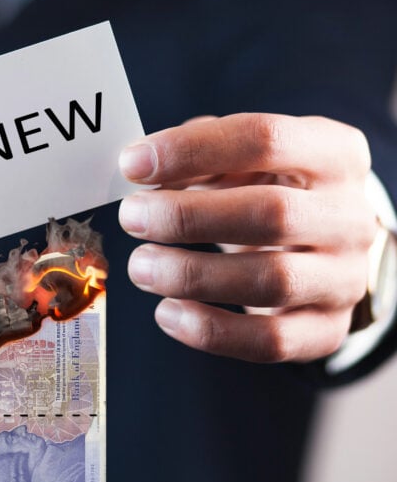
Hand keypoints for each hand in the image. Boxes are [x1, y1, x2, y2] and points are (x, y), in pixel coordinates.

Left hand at [118, 113, 377, 362]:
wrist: (320, 244)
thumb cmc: (266, 188)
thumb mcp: (243, 157)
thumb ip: (198, 151)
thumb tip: (140, 164)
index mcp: (333, 152)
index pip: (264, 139)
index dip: (191, 150)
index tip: (132, 164)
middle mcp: (349, 215)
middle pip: (272, 214)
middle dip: (187, 217)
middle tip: (131, 216)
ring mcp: (344, 277)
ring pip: (271, 282)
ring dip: (191, 275)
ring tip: (140, 265)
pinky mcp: (326, 329)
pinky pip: (271, 341)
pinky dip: (211, 331)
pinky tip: (167, 312)